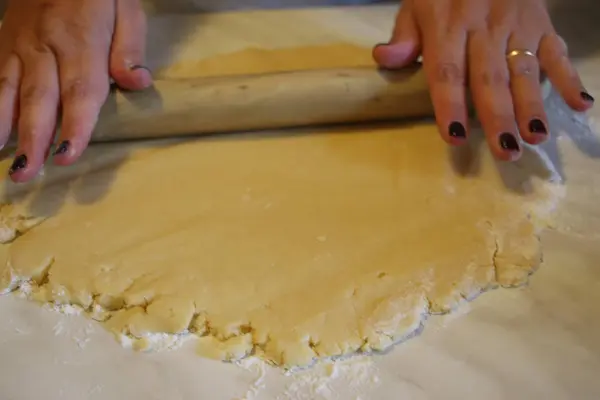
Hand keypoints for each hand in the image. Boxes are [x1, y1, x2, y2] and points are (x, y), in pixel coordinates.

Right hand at [0, 0, 151, 182]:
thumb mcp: (126, 7)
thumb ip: (130, 46)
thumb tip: (137, 82)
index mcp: (81, 39)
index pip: (80, 90)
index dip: (74, 125)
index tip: (67, 155)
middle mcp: (45, 45)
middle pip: (39, 98)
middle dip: (33, 138)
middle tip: (28, 173)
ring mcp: (20, 45)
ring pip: (9, 91)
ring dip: (6, 129)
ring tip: (7, 163)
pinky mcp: (5, 43)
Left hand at [373, 0, 593, 160]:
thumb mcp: (416, 4)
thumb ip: (404, 35)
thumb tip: (385, 58)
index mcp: (446, 25)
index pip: (447, 71)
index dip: (450, 104)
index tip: (455, 136)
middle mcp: (483, 27)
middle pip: (489, 78)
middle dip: (498, 116)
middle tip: (505, 151)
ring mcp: (516, 25)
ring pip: (523, 69)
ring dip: (532, 104)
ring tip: (535, 136)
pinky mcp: (541, 22)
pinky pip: (556, 51)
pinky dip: (569, 76)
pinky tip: (580, 104)